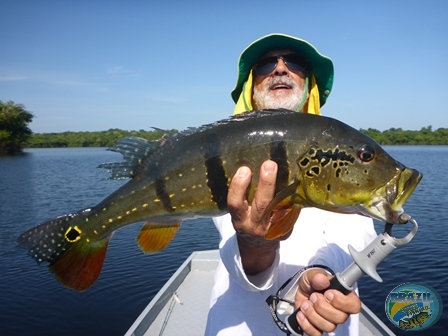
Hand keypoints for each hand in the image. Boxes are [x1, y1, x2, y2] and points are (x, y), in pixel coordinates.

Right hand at [227, 160, 290, 274]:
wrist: (256, 245)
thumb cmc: (246, 218)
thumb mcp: (239, 210)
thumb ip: (243, 194)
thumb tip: (254, 163)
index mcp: (239, 219)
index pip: (235, 203)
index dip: (238, 187)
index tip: (244, 169)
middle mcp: (254, 225)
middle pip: (261, 205)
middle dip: (266, 184)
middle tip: (269, 165)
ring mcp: (272, 230)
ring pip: (280, 208)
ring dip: (285, 190)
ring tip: (289, 172)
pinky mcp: (285, 230)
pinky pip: (291, 212)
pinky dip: (294, 198)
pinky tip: (297, 183)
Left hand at [293, 269, 360, 335]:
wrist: (300, 290)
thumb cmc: (312, 282)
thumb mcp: (312, 274)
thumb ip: (317, 275)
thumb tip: (323, 280)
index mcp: (344, 296)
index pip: (354, 306)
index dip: (341, 302)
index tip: (328, 293)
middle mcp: (340, 311)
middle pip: (340, 318)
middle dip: (322, 307)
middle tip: (313, 296)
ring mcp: (329, 321)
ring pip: (329, 327)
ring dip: (312, 314)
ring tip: (305, 303)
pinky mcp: (318, 328)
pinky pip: (316, 334)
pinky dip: (306, 324)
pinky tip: (301, 313)